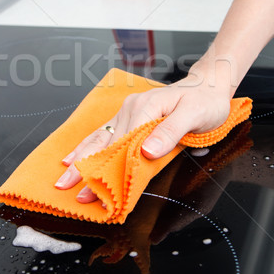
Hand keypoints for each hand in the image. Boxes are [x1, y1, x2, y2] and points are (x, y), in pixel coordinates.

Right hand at [54, 70, 231, 203]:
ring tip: (64, 178)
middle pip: (106, 143)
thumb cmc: (205, 102)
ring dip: (81, 159)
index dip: (109, 167)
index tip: (98, 188)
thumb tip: (146, 151)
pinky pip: (106, 134)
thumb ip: (170, 133)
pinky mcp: (130, 117)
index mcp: (145, 107)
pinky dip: (88, 148)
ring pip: (101, 139)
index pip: (123, 143)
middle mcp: (132, 108)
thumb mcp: (194, 115)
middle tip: (67, 187)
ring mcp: (128, 111)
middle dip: (85, 167)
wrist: (209, 86)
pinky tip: (73, 157)